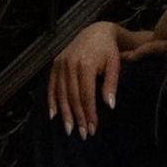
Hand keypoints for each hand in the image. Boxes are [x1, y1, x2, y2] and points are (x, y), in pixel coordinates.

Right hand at [47, 23, 166, 137]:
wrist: (96, 31)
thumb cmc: (109, 50)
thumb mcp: (115, 64)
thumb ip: (111, 84)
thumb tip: (110, 106)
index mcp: (86, 65)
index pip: (86, 95)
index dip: (89, 114)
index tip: (93, 128)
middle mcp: (70, 64)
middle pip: (72, 97)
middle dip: (77, 118)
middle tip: (82, 134)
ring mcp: (61, 64)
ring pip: (61, 93)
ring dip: (65, 114)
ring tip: (69, 130)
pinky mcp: (55, 64)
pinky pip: (51, 85)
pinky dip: (51, 101)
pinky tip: (53, 115)